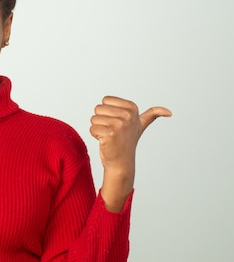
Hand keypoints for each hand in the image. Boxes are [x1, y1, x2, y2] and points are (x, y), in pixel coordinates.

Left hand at [90, 96, 170, 210]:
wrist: (121, 161)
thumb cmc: (127, 141)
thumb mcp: (141, 125)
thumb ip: (152, 115)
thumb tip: (169, 112)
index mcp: (132, 108)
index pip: (105, 100)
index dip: (107, 112)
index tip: (117, 122)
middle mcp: (127, 115)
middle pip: (98, 108)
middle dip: (101, 120)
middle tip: (112, 131)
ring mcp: (119, 124)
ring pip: (94, 119)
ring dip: (98, 128)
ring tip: (109, 136)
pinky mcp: (110, 134)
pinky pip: (92, 128)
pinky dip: (95, 136)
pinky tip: (105, 141)